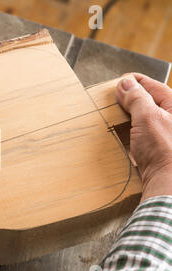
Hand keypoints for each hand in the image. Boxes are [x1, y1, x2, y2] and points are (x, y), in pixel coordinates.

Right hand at [117, 73, 171, 200]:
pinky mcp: (155, 149)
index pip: (153, 86)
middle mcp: (171, 119)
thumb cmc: (166, 150)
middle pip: (147, 103)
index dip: (134, 82)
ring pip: (141, 120)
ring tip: (111, 116)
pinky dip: (127, 133)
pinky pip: (138, 135)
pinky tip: (118, 134)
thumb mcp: (148, 117)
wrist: (168, 182)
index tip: (118, 82)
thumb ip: (137, 98)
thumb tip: (126, 84)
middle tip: (111, 99)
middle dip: (128, 100)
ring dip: (126, 118)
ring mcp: (164, 135)